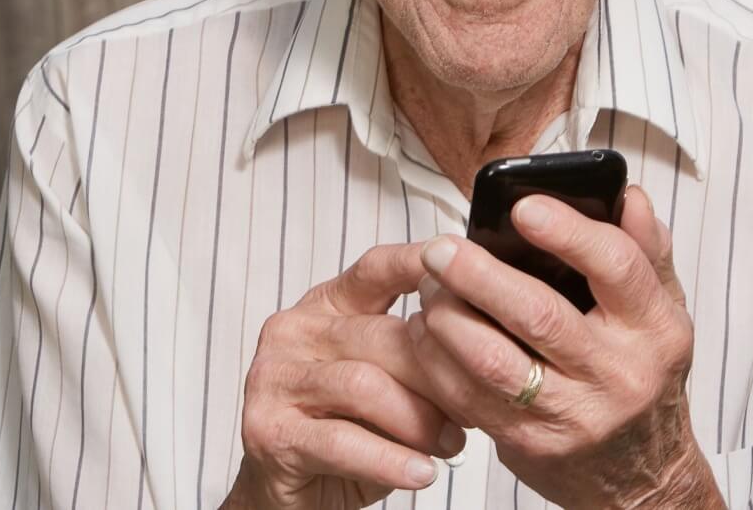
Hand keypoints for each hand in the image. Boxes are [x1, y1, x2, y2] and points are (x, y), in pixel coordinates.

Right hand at [222, 243, 467, 509]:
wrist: (291, 494)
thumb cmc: (347, 428)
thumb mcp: (386, 381)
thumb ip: (416, 353)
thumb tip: (484, 341)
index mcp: (325, 305)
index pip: (376, 268)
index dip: (421, 265)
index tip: (469, 269)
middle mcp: (294, 331)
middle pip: (382, 335)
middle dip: (438, 375)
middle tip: (476, 410)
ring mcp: (275, 379)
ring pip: (365, 385)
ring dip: (419, 420)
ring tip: (451, 444)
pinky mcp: (268, 430)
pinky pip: (342, 441)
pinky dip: (390, 460)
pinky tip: (421, 473)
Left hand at [407, 186, 723, 509]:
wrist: (642, 475)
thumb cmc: (643, 373)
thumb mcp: (663, 310)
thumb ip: (647, 250)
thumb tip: (629, 195)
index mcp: (654, 327)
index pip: (616, 266)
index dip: (567, 231)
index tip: (522, 207)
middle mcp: (618, 373)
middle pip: (539, 315)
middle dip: (479, 275)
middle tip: (441, 248)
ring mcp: (574, 415)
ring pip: (494, 362)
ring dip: (449, 319)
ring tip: (429, 288)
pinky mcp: (531, 445)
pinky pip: (471, 398)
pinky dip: (439, 361)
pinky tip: (428, 332)